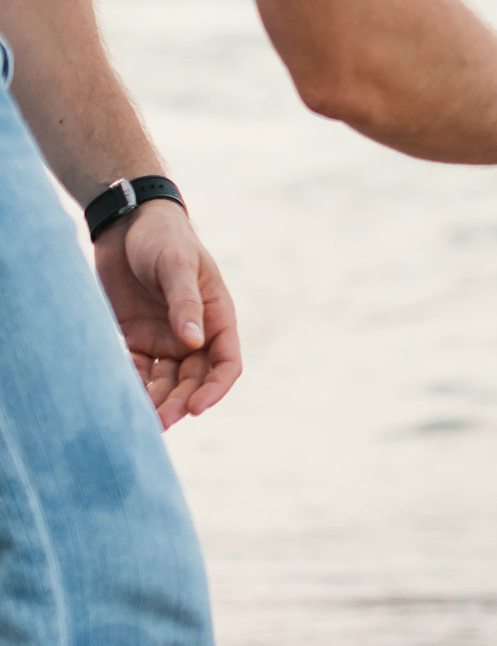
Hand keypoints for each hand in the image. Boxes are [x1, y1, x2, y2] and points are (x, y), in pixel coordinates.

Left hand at [94, 200, 243, 428]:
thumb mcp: (177, 264)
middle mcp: (194, 333)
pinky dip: (131, 386)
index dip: (215, 388)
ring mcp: (164, 337)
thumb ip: (185, 303)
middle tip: (160, 422)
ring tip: (141, 422)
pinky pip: (135, 369)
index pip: (226, 362)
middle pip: (194, 379)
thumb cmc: (163, 238)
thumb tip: (194, 342)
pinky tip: (121, 400)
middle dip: (181, 402)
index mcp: (217, 316)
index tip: (198, 407)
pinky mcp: (134, 337)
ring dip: (157, 401)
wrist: (125, 223)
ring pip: (166, 381)